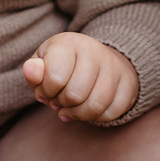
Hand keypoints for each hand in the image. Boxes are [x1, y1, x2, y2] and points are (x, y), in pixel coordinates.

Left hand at [21, 32, 138, 123]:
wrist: (97, 57)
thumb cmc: (62, 64)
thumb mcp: (43, 63)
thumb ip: (34, 71)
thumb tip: (31, 70)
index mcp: (68, 42)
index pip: (55, 77)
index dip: (45, 92)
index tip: (44, 90)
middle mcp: (94, 50)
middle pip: (75, 94)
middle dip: (61, 104)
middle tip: (57, 100)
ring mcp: (114, 66)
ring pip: (96, 105)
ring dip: (78, 115)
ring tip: (69, 109)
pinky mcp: (128, 82)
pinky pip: (112, 112)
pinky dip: (96, 117)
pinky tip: (87, 110)